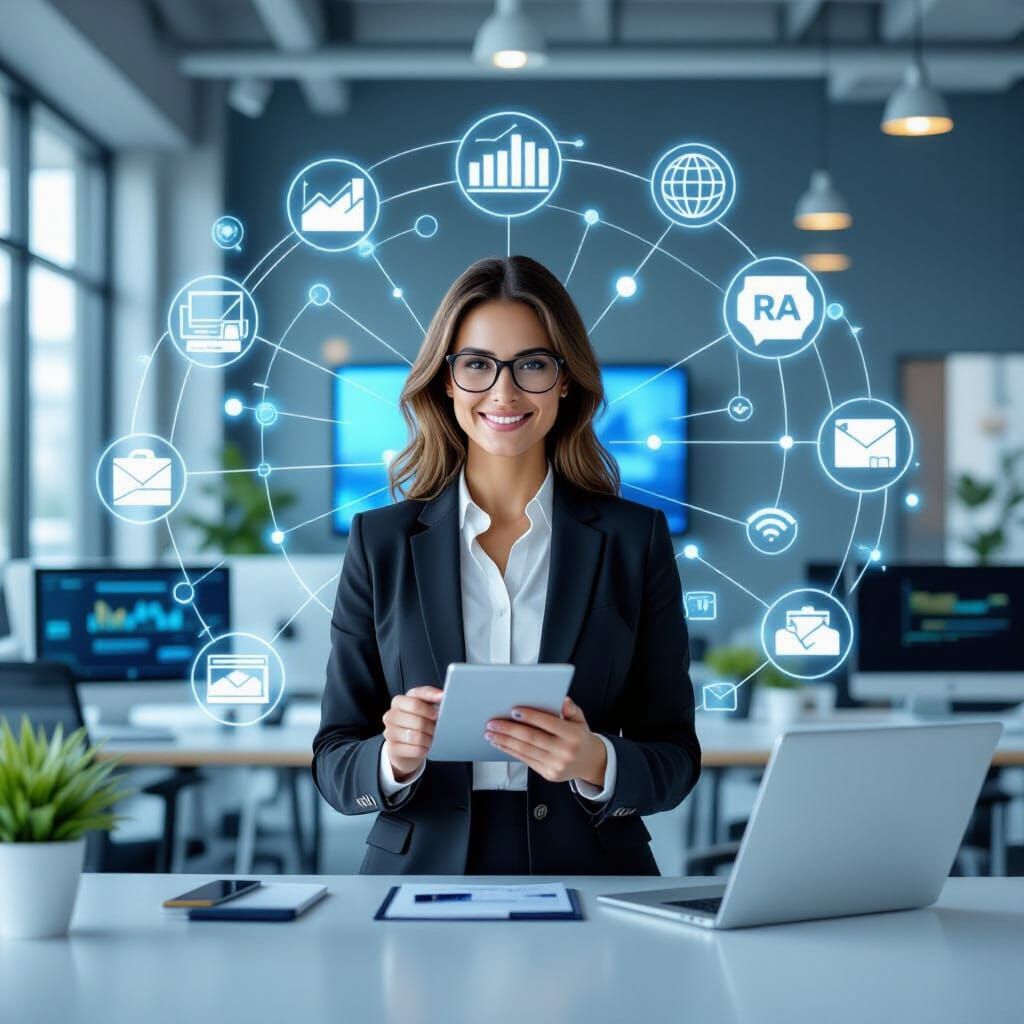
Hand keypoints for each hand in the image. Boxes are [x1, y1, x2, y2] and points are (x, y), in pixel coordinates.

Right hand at [382, 685, 442, 781]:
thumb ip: (431, 698)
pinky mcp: (392, 748)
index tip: (437, 714)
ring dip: (428, 739)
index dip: (429, 709)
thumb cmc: (419, 721)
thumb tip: (442, 695)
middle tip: (437, 729)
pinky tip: (425, 747)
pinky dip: (424, 749)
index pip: (415, 701)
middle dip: (431, 726)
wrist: (409, 744)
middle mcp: (391, 715)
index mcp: (399, 701)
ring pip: (414, 736)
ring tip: (431, 738)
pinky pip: (414, 749)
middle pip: (417, 720)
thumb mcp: (425, 706)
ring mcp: (389, 732)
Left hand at [484, 697, 606, 786]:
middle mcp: (565, 751)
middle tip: (493, 723)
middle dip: (509, 730)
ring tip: (491, 733)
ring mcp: (556, 765)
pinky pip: (526, 760)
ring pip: (525, 751)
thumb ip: (569, 708)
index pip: (548, 723)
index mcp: (573, 735)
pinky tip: (501, 744)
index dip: (530, 716)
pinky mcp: (548, 774)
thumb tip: (560, 699)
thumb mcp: (580, 718)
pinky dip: (510, 751)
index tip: (513, 710)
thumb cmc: (580, 736)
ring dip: (505, 741)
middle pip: (531, 738)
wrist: (591, 762)